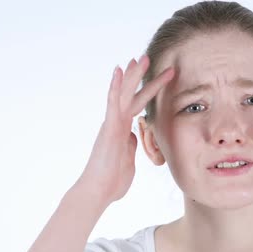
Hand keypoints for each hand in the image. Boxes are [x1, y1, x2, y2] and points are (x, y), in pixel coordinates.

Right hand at [73, 55, 173, 205]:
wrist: (97, 192)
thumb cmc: (111, 182)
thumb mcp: (128, 161)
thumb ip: (130, 147)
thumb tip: (133, 136)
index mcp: (122, 131)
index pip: (137, 106)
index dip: (147, 92)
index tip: (155, 80)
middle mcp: (116, 123)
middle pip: (132, 95)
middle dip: (142, 77)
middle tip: (150, 58)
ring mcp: (112, 124)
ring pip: (124, 94)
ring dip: (134, 75)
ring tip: (142, 57)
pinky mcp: (109, 128)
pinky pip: (113, 103)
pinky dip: (116, 86)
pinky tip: (119, 70)